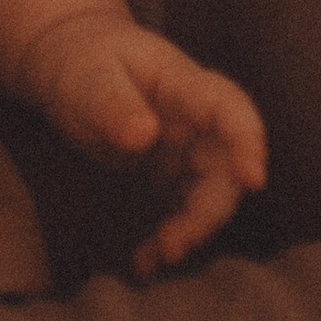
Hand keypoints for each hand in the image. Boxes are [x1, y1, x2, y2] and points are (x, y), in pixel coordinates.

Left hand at [15, 10, 268, 275]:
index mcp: (185, 85)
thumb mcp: (89, 78)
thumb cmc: (82, 59)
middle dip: (209, 211)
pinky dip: (166, 236)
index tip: (252, 178)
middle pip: (224, 168)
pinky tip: (144, 260)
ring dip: (190, 230)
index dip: (247, 142)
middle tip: (175, 244)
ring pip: (207, 196)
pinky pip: (180, 210)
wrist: (69, 62)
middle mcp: (196, 120)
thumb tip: (144, 134)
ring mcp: (186, 148)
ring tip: (157, 257)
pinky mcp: (171, 173)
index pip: (230, 110)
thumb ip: (114, 104)